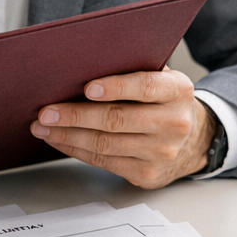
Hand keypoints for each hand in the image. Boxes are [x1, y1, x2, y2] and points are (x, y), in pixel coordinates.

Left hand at [30, 68, 215, 187]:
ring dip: (68, 135)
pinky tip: (60, 139)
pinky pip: (104, 162)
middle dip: (76, 116)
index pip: (146, 87)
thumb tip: (83, 63)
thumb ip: (134, 68)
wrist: (193, 140)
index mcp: (178, 91)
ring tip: (44, 126)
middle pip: (118, 120)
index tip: (87, 88)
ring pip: (106, 144)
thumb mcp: (161, 78)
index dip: (116, 87)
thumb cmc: (164, 101)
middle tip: (47, 111)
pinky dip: (76, 150)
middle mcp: (174, 123)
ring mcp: (161, 152)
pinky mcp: (147, 173)